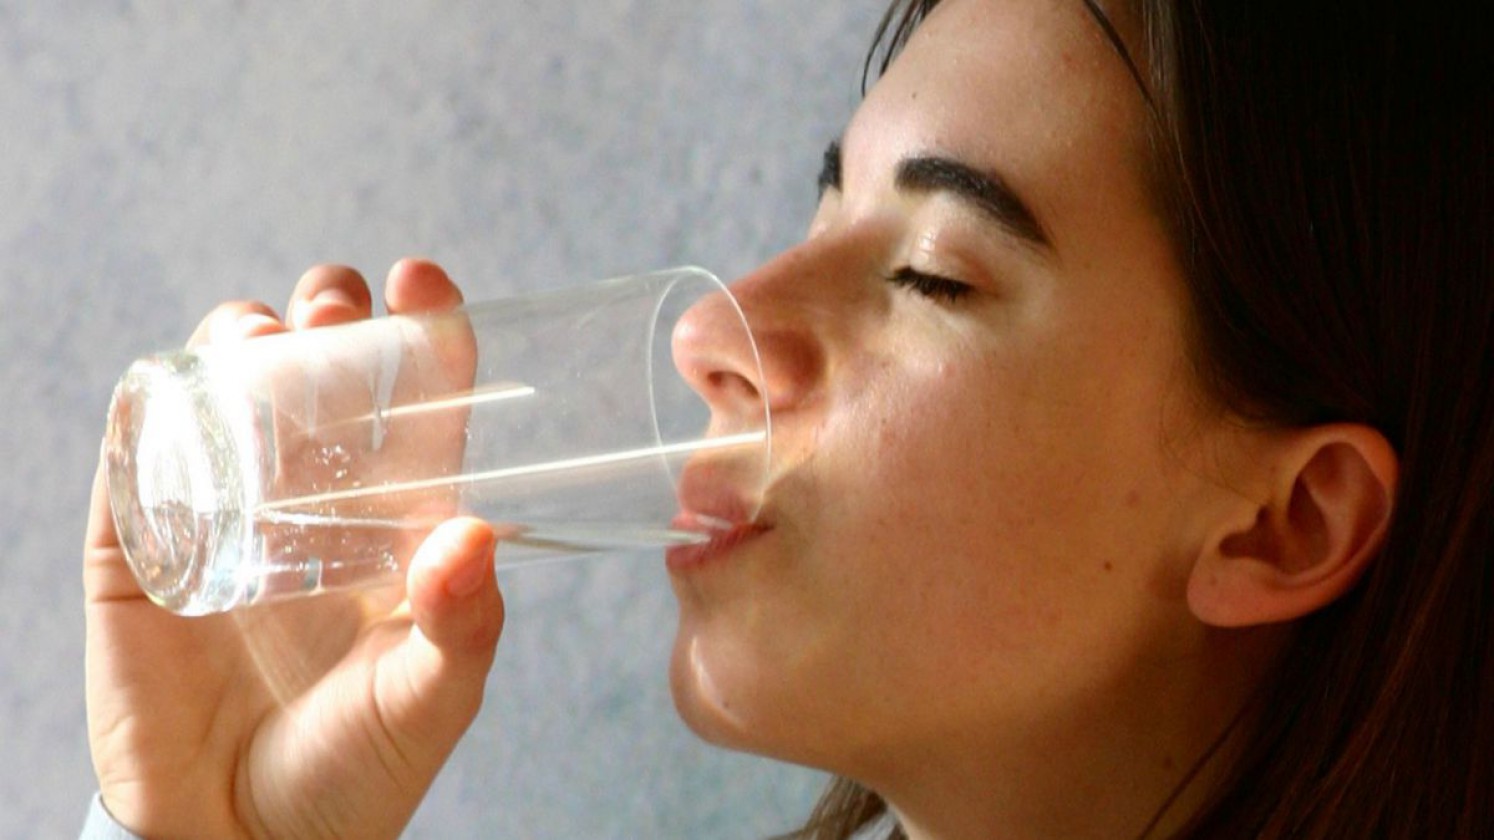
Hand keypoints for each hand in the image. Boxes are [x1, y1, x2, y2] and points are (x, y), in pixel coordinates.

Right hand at [85, 260, 505, 838]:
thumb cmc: (357, 773)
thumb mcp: (431, 699)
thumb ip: (462, 623)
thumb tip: (475, 534)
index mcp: (396, 524)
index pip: (417, 408)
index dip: (425, 337)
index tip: (425, 282)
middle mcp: (315, 504)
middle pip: (322, 378)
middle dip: (329, 320)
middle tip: (334, 310)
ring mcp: (227, 518)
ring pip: (230, 395)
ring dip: (241, 342)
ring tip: (264, 334)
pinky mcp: (146, 548)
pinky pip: (137, 458)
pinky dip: (150, 407)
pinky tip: (172, 382)